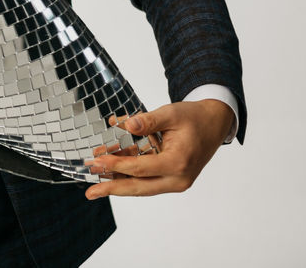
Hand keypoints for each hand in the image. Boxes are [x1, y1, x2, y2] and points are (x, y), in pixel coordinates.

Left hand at [84, 99, 235, 198]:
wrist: (214, 123)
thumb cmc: (194, 118)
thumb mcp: (170, 113)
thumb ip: (147, 120)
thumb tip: (126, 125)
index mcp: (178, 162)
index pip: (140, 168)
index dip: (116, 165)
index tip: (96, 162)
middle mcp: (178, 177)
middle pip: (140, 187)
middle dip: (113, 188)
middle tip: (91, 192)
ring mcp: (176, 180)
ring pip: (142, 186)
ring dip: (118, 182)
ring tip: (95, 181)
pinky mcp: (172, 178)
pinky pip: (147, 179)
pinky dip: (129, 174)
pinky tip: (111, 167)